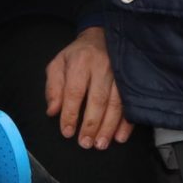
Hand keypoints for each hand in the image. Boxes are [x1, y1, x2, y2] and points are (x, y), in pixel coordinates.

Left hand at [45, 27, 129, 149]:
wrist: (102, 38)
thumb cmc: (78, 55)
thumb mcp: (58, 64)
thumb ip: (53, 87)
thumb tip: (52, 111)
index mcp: (80, 62)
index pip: (74, 91)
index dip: (70, 114)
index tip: (67, 132)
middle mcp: (102, 67)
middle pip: (98, 99)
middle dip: (91, 125)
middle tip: (85, 143)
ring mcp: (119, 74)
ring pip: (116, 104)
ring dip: (109, 127)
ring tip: (100, 144)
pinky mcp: (130, 81)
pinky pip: (129, 104)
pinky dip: (126, 123)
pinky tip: (120, 136)